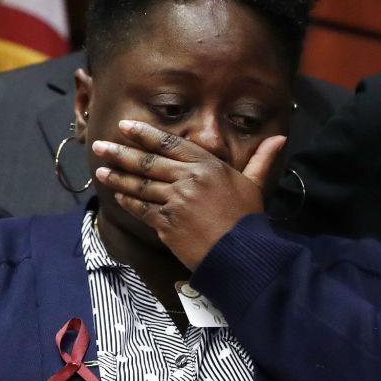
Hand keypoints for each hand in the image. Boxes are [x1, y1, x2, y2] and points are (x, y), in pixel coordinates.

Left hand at [91, 122, 282, 269]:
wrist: (241, 253)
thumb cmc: (248, 219)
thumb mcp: (254, 184)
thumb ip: (261, 160)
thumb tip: (281, 138)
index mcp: (208, 165)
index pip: (169, 144)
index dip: (145, 134)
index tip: (126, 126)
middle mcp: (188, 179)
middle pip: (148, 162)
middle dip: (120, 153)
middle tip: (100, 146)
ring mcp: (175, 201)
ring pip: (140, 185)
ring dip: (118, 177)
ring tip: (101, 170)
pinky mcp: (167, 223)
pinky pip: (142, 209)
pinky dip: (129, 202)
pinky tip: (118, 196)